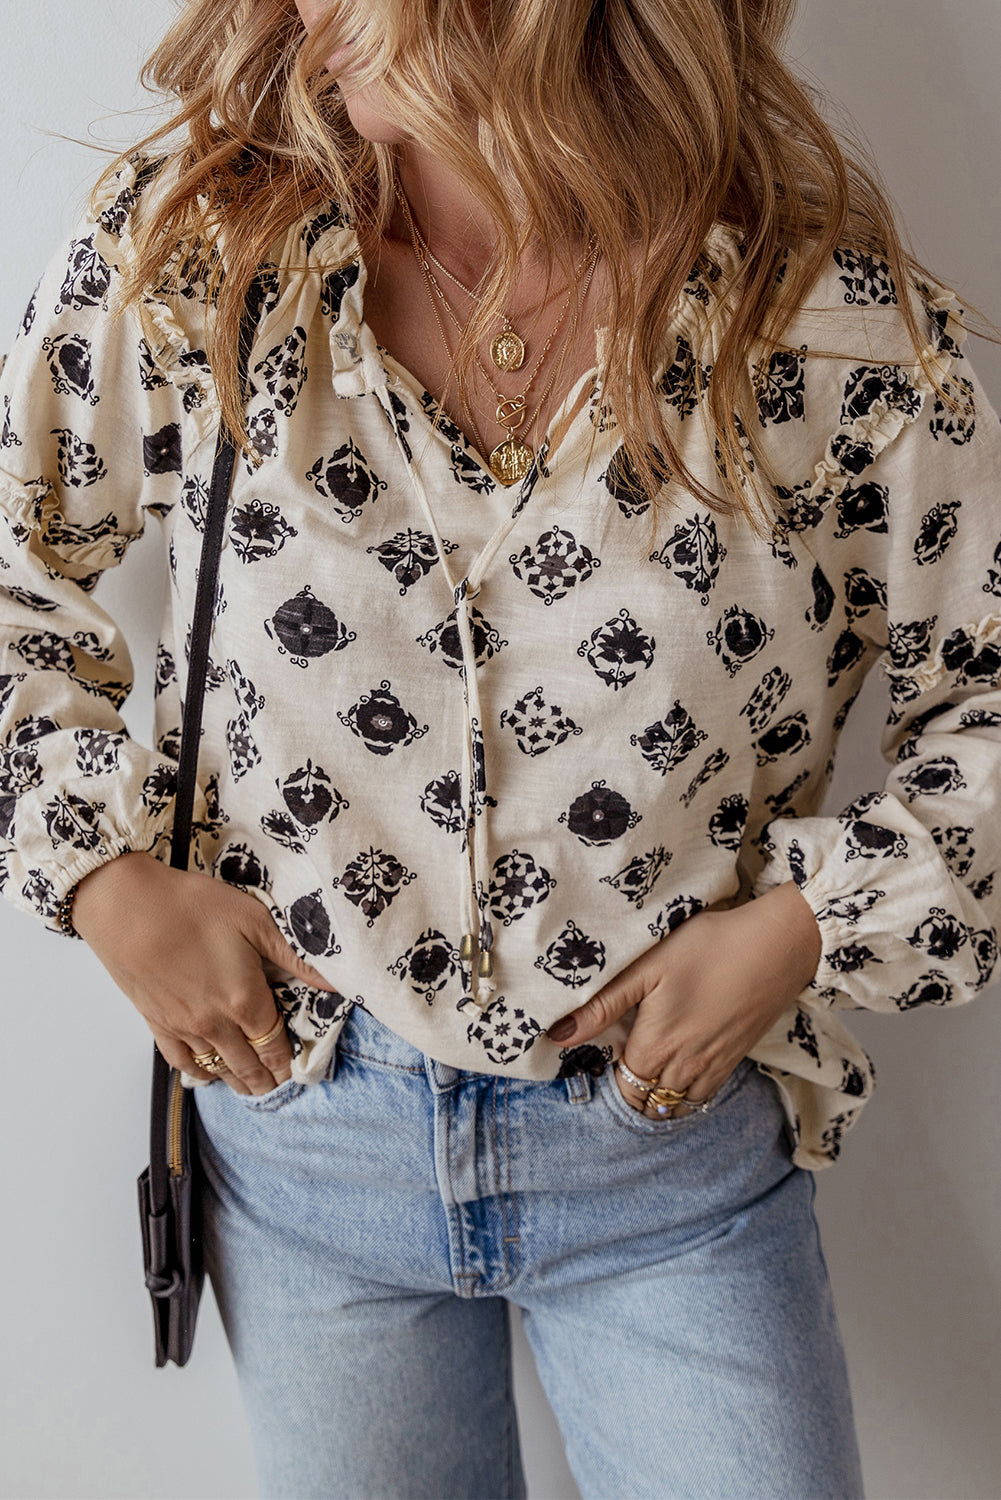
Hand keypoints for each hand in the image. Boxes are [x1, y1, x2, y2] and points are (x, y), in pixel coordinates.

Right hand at [72, 851, 340, 1094]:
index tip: (298, 1074)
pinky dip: (201, 1073)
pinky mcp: (156, 1022)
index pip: (275, 1044)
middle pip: (249, 1064)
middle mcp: (216, 1023)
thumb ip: (295, 956)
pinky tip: (210, 1075)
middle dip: (267, 1080)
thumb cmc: (192, 906)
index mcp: (245, 1000)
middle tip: (279, 1089)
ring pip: (218, 1067)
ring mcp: (183, 1027)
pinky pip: (182, 1061)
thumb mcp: (254, 920)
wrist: (126, 906)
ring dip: (238, 1081)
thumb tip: (336, 982)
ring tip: (253, 1090)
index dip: (288, 1063)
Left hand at [546, 880, 821, 1116]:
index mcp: (657, 1046)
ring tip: (643, 1072)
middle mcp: (685, 1067)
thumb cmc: (710, 947)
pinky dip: (685, 1095)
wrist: (779, 945)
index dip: (606, 1078)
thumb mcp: (647, 967)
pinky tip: (678, 1070)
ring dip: (656, 1098)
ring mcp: (714, 1066)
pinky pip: (704, 1096)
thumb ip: (602, 1005)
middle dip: (629, 1093)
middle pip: (647, 1103)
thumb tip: (557, 1035)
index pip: (622, 1087)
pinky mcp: (736, 1058)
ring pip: (676, 1106)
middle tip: (616, 1066)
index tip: (597, 1059)